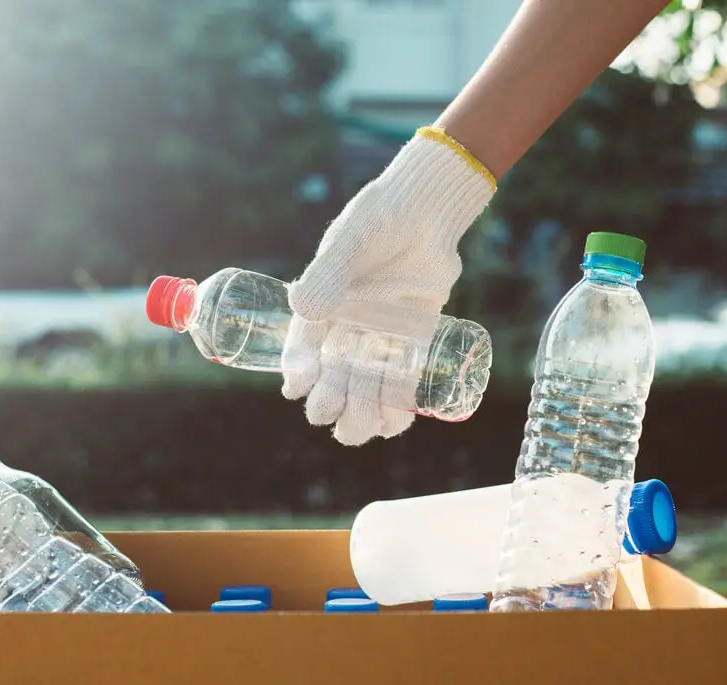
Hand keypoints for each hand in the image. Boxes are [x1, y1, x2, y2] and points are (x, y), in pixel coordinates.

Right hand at [282, 126, 495, 445]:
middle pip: (332, 384)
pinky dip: (397, 409)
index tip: (300, 390)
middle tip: (333, 412)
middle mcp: (345, 333)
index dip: (299, 377)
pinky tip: (394, 424)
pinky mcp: (411, 346)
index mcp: (319, 312)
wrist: (427, 214)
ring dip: (363, 417)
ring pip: (364, 393)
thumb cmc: (379, 221)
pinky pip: (400, 387)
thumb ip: (328, 273)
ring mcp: (378, 342)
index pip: (301, 354)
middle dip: (330, 404)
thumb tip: (303, 308)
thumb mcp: (349, 244)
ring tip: (367, 428)